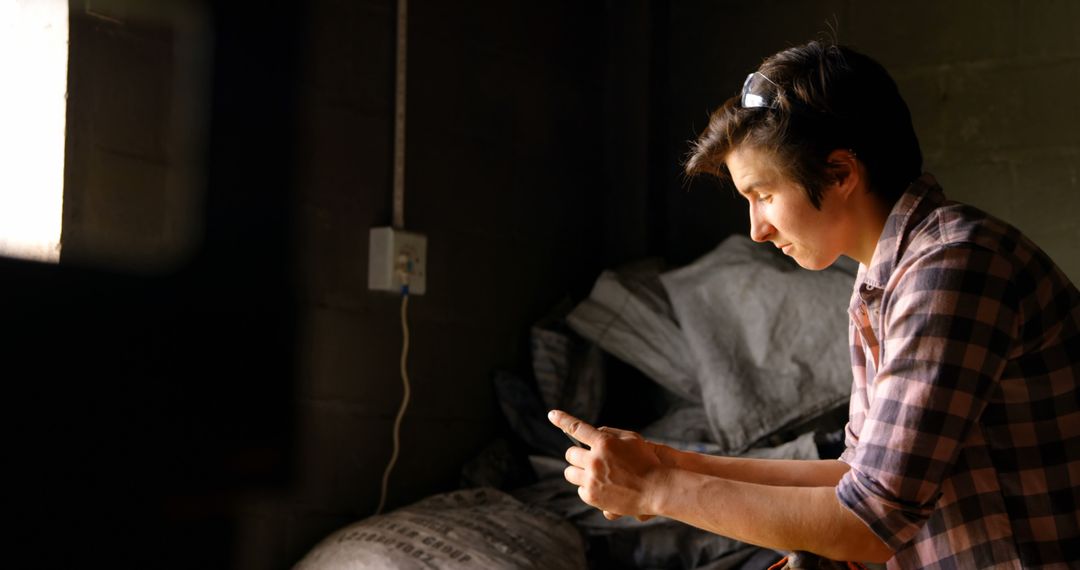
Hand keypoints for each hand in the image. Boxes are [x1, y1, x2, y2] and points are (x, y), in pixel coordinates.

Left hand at [548, 409, 671, 518]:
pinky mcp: (592, 497)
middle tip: (588, 458)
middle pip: (570, 454)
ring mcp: (591, 480)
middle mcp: (594, 460)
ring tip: (593, 474)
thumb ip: (610, 434)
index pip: (577, 428)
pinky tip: (602, 487)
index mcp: (604, 443)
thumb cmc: (647, 461)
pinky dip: (587, 488)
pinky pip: (580, 489)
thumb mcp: (632, 439)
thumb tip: (593, 433)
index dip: (563, 420)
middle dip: (578, 455)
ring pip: (570, 473)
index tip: (552, 414)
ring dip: (578, 472)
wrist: (657, 490)